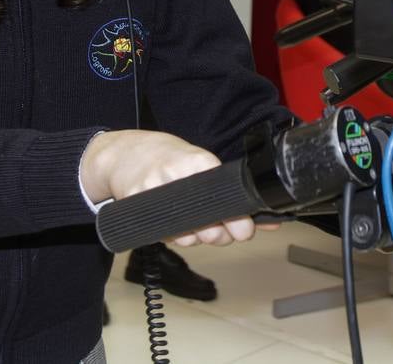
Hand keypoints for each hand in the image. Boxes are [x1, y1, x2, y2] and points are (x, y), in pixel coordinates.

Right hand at [80, 130, 258, 245]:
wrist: (122, 153)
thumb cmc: (166, 157)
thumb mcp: (200, 163)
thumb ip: (230, 190)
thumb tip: (271, 221)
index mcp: (199, 162)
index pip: (227, 200)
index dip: (239, 222)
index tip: (243, 230)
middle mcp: (177, 174)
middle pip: (210, 228)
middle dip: (221, 236)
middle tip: (222, 231)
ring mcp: (154, 190)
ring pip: (188, 238)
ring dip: (197, 239)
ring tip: (193, 222)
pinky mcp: (136, 206)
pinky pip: (165, 238)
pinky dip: (175, 237)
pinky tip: (174, 224)